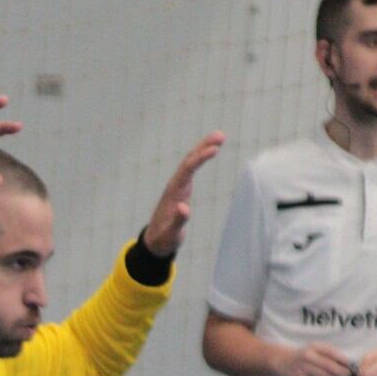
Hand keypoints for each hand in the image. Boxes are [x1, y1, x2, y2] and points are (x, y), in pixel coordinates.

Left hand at [142, 132, 225, 256]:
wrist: (155, 240)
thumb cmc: (164, 239)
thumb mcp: (171, 234)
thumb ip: (177, 222)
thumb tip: (185, 208)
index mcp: (173, 193)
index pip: (187, 170)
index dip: (200, 158)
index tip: (214, 149)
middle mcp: (175, 185)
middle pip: (189, 160)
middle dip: (204, 146)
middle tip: (221, 135)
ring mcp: (178, 186)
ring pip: (190, 162)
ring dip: (203, 148)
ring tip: (220, 136)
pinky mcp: (182, 188)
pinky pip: (191, 168)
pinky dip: (201, 157)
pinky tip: (209, 150)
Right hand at [273, 342, 354, 375]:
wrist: (282, 361)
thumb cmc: (305, 356)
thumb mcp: (316, 349)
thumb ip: (331, 354)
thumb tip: (349, 364)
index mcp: (314, 347)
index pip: (333, 353)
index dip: (344, 361)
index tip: (352, 366)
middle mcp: (308, 356)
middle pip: (331, 367)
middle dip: (341, 372)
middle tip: (346, 375)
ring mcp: (302, 367)